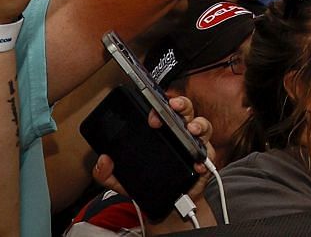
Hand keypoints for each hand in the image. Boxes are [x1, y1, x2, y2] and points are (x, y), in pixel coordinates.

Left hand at [91, 93, 213, 193]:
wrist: (166, 207)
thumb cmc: (148, 185)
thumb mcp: (122, 180)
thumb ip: (106, 173)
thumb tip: (103, 160)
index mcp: (161, 130)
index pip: (162, 109)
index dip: (159, 103)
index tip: (151, 106)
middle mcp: (179, 133)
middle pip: (184, 110)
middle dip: (180, 104)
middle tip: (171, 107)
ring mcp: (193, 145)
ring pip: (202, 125)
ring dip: (198, 124)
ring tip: (191, 129)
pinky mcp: (203, 161)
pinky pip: (207, 155)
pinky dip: (203, 157)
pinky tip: (197, 162)